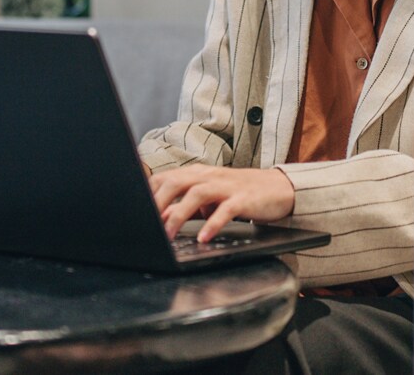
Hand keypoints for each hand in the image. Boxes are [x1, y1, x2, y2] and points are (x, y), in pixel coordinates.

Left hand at [148, 164, 295, 242]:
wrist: (278, 189)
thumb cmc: (239, 194)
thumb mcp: (209, 200)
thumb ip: (185, 208)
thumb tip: (161, 219)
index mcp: (198, 174)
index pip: (166, 178)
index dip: (148, 193)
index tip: (136, 211)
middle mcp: (209, 177)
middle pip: (176, 182)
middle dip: (158, 203)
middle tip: (146, 224)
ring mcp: (226, 186)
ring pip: (197, 194)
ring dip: (179, 215)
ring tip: (168, 235)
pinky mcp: (243, 199)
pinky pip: (225, 210)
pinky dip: (213, 224)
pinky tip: (204, 238)